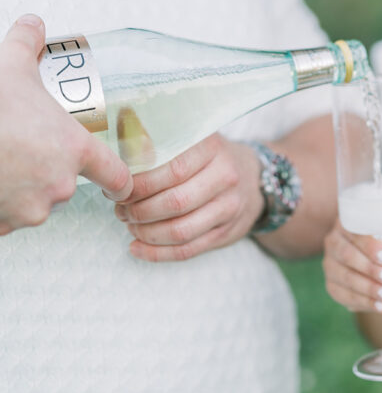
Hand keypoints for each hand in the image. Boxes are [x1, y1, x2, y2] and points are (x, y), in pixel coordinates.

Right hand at [0, 15, 132, 232]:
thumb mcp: (10, 66)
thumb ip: (27, 44)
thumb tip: (34, 25)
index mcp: (73, 150)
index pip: (116, 175)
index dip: (119, 180)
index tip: (118, 183)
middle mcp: (59, 186)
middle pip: (67, 185)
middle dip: (50, 171)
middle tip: (28, 150)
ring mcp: (30, 211)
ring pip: (36, 204)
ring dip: (26, 190)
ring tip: (6, 163)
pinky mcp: (2, 226)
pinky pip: (7, 219)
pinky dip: (1, 206)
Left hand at [114, 132, 263, 261]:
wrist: (254, 179)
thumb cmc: (209, 158)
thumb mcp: (193, 139)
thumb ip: (159, 142)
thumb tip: (116, 154)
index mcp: (212, 148)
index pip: (171, 171)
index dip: (140, 185)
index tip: (119, 188)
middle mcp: (225, 176)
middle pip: (175, 203)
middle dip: (139, 211)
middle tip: (120, 210)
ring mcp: (229, 207)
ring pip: (181, 230)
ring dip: (146, 233)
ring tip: (129, 226)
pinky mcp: (226, 233)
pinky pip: (188, 250)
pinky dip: (156, 253)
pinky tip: (136, 248)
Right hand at [323, 218, 381, 313]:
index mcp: (351, 222)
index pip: (356, 232)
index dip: (371, 246)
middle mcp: (335, 240)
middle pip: (346, 255)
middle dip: (371, 269)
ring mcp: (331, 264)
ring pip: (345, 277)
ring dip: (370, 289)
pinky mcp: (332, 285)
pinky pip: (344, 296)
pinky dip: (365, 302)